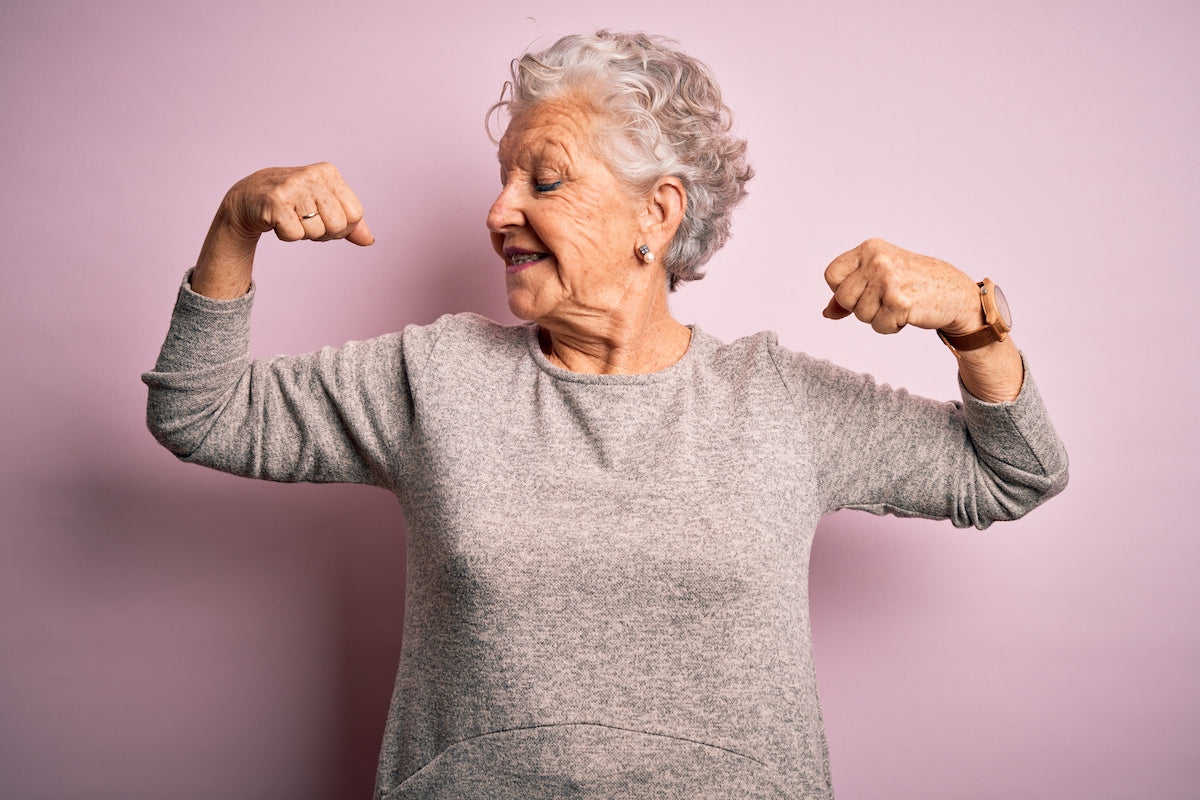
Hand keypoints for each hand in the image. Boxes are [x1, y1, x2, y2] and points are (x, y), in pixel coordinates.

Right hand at [191, 163, 372, 298]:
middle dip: (323, 232)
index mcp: (329, 173)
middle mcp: (312, 175)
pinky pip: (295, 235)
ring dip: (303, 233)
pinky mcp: (275, 202)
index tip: (323, 217)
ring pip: (316, 232)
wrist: (249, 197)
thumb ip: (349, 223)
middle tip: (304, 219)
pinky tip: (278, 220)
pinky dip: (286, 235)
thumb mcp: (325, 207)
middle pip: (338, 225)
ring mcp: (293, 187)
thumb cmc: (293, 203)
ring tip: (290, 217)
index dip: (341, 226)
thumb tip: (369, 240)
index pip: (355, 214)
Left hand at [822, 238, 981, 334]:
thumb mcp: (879, 276)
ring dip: (878, 317)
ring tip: (898, 304)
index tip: (863, 291)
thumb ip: (850, 291)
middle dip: (860, 307)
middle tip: (884, 300)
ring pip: (860, 314)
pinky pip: (878, 326)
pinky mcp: (899, 301)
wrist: (954, 292)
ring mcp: (888, 280)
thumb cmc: (914, 283)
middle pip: (843, 298)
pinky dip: (891, 327)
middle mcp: (877, 260)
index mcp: (870, 249)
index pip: (832, 275)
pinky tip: (907, 313)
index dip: (841, 290)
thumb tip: (827, 313)